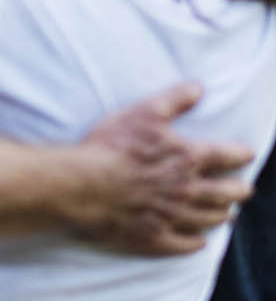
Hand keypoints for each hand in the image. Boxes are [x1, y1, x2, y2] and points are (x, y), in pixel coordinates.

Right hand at [70, 82, 253, 253]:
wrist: (84, 185)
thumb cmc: (112, 146)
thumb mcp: (142, 113)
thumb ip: (173, 100)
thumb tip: (198, 87)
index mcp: (187, 158)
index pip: (226, 156)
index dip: (240, 154)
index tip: (248, 154)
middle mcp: (187, 190)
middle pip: (224, 193)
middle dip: (238, 191)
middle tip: (244, 190)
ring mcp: (172, 216)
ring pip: (207, 219)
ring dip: (220, 216)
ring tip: (227, 214)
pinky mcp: (155, 237)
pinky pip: (183, 244)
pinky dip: (195, 243)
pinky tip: (199, 242)